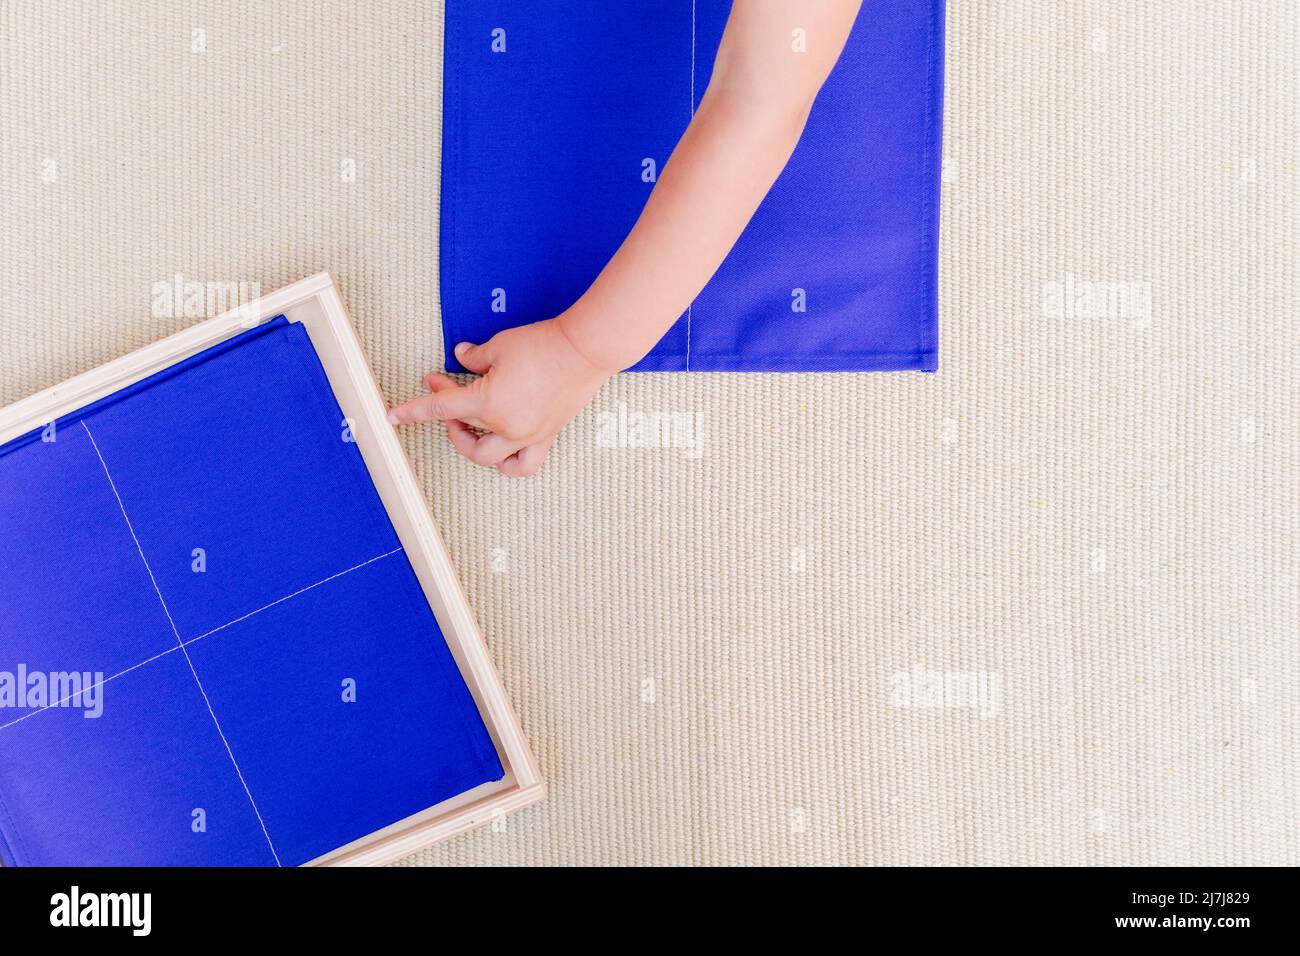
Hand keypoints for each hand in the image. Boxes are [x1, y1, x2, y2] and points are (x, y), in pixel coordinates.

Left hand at [387, 317, 611, 476]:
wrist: (585, 350)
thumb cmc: (544, 345)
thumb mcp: (500, 346)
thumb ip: (475, 357)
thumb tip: (463, 357)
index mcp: (490, 404)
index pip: (441, 409)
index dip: (413, 411)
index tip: (393, 416)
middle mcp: (508, 427)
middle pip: (466, 439)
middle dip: (449, 422)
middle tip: (446, 395)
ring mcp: (529, 435)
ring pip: (493, 460)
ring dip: (476, 449)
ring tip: (473, 432)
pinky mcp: (548, 435)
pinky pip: (525, 463)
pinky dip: (512, 463)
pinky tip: (506, 448)